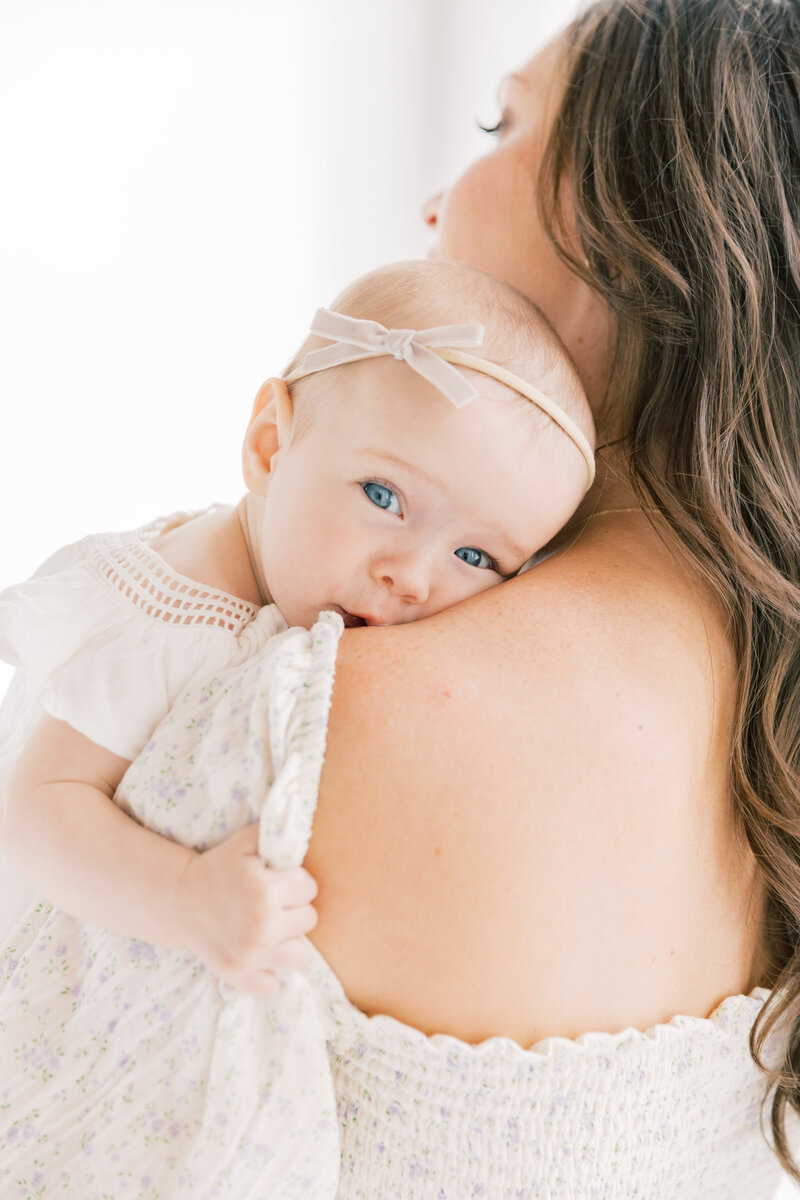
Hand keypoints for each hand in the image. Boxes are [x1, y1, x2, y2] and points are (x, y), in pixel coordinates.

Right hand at [176, 822, 317, 994]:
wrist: (179, 900)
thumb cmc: (217, 868)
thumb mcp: (244, 842)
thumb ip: (275, 833)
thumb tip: (302, 832)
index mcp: (266, 890)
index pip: (309, 888)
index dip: (296, 882)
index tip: (280, 881)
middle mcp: (262, 925)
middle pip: (309, 919)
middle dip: (293, 909)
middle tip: (272, 904)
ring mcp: (251, 955)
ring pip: (300, 955)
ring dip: (289, 941)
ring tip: (272, 929)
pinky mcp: (239, 975)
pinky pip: (274, 985)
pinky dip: (270, 973)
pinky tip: (261, 955)